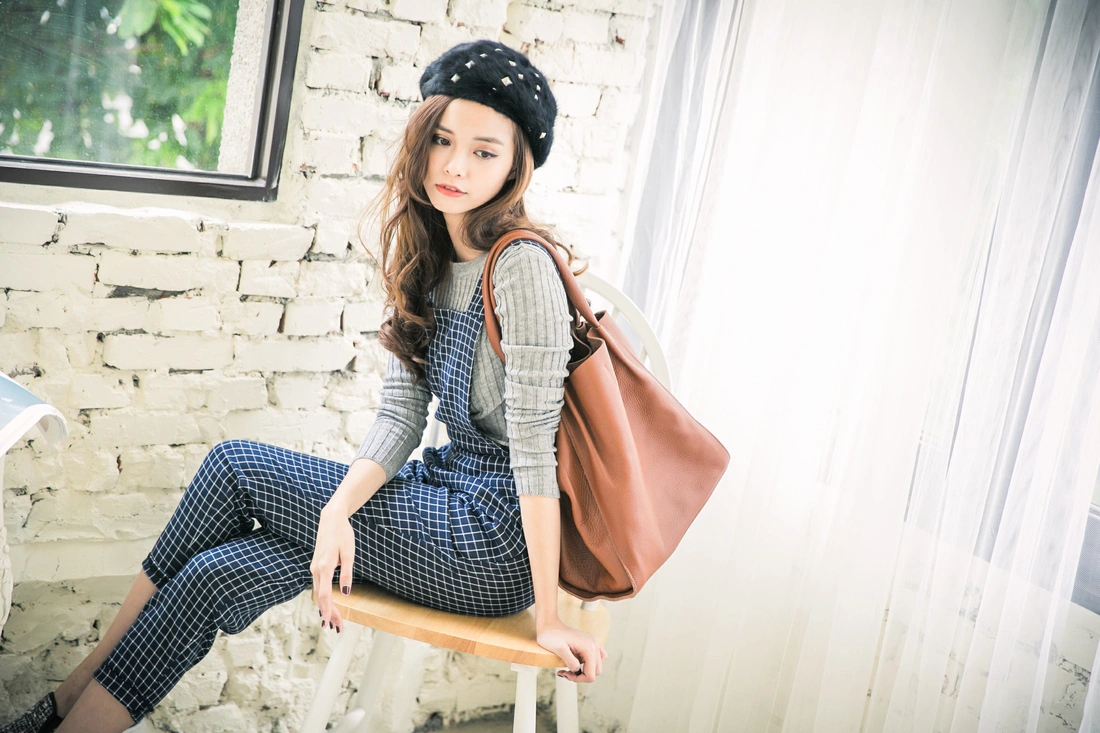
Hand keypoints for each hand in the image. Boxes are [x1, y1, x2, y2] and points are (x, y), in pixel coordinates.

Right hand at [310, 505, 355, 632]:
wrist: (331, 519)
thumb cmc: (342, 534)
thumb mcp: (349, 553)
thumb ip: (346, 573)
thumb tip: (346, 593)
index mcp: (324, 567)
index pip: (324, 594)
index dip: (327, 609)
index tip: (329, 622)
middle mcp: (316, 570)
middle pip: (320, 597)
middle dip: (328, 613)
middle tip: (337, 627)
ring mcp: (314, 568)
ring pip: (318, 593)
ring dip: (326, 608)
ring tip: (335, 621)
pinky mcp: (316, 567)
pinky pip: (318, 587)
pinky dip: (323, 599)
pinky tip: (328, 606)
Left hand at [536, 618, 606, 683]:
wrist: (549, 624)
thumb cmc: (551, 636)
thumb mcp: (559, 650)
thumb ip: (571, 662)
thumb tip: (578, 670)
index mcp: (588, 648)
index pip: (591, 675)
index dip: (579, 679)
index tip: (565, 673)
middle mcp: (594, 645)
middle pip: (596, 672)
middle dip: (581, 676)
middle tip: (566, 672)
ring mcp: (593, 643)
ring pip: (597, 666)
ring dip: (586, 671)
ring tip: (570, 668)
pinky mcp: (590, 642)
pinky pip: (598, 657)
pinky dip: (590, 663)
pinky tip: (578, 662)